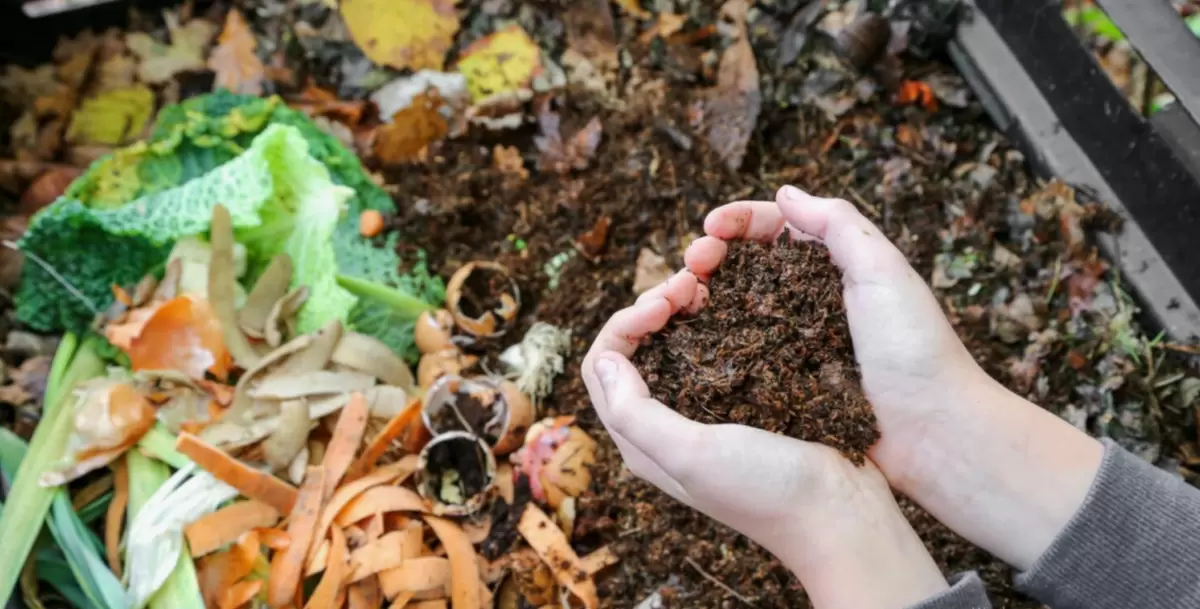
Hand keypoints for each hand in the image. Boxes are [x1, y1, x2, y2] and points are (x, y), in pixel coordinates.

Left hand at [581, 271, 948, 608]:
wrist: (841, 514)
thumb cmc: (766, 490)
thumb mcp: (691, 455)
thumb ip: (636, 413)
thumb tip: (605, 358)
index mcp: (642, 441)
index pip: (603, 366)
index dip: (624, 324)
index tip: (663, 304)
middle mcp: (667, 425)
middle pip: (635, 349)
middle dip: (652, 307)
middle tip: (689, 284)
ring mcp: (707, 411)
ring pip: (674, 343)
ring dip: (682, 308)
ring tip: (707, 285)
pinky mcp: (745, 400)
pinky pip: (716, 348)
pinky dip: (716, 319)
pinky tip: (736, 302)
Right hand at [686, 185, 1102, 570]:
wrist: (932, 434)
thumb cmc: (915, 349)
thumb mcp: (883, 271)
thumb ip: (838, 225)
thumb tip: (785, 193)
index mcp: (836, 268)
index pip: (776, 229)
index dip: (739, 222)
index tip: (709, 227)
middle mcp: (809, 302)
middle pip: (746, 266)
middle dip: (711, 255)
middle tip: (690, 263)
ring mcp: (793, 345)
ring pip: (735, 309)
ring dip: (703, 296)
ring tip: (680, 297)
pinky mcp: (783, 386)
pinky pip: (739, 357)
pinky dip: (711, 342)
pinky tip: (690, 339)